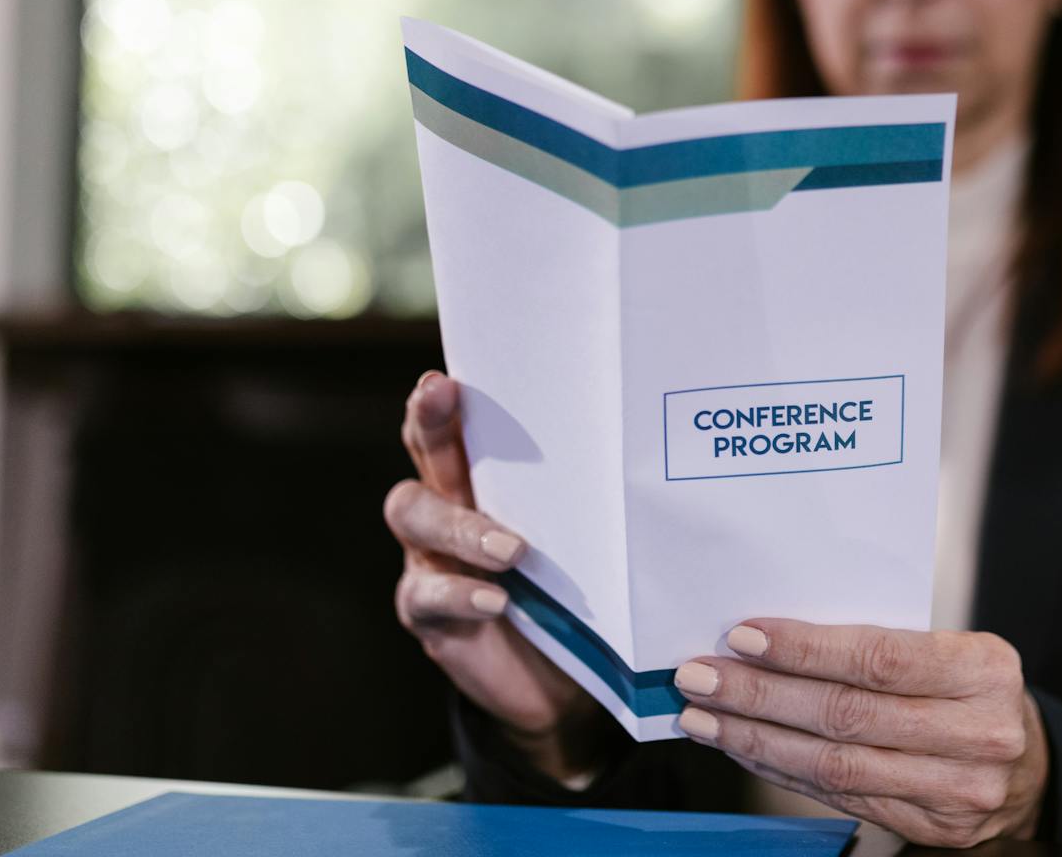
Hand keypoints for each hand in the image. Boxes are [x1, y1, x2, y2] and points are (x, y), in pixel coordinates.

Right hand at [383, 371, 606, 778]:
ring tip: (510, 549)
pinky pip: (427, 595)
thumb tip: (647, 454)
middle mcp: (448, 508)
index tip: (446, 377)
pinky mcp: (429, 614)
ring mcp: (431, 560)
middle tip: (441, 398)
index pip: (458, 429)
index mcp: (484, 482)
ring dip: (460, 526)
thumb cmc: (576, 593)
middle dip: (429, 425)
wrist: (559, 684)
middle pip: (424, 458)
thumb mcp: (583, 542)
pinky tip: (496, 600)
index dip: (443, 402)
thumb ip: (587, 504)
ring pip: (415, 518)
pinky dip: (461, 594)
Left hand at [671, 620, 1049, 847]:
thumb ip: (881, 645)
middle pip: (848, 715)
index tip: (744, 637)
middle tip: (702, 677)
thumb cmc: (972, 691)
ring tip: (705, 717)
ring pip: (836, 765)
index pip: (879, 659)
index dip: (805, 650)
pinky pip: (839, 797)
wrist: (1028, 764)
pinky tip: (745, 749)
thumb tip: (772, 638)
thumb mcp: (951, 651)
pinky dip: (782, 771)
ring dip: (757, 740)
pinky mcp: (932, 828)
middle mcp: (978, 734)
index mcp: (984, 670)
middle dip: (762, 696)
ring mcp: (957, 790)